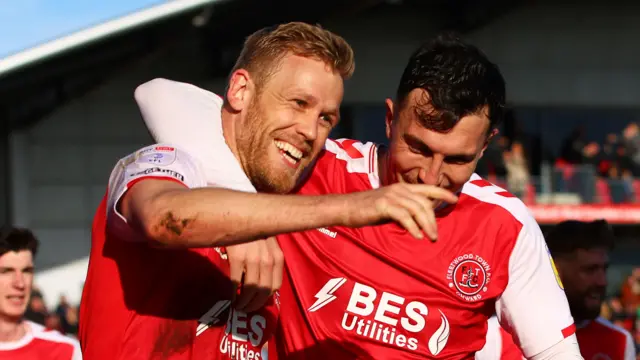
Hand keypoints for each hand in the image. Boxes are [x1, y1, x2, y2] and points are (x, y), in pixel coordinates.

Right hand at [226, 237, 283, 312]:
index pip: (275, 286)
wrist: (239, 212)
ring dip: (243, 301)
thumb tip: (263, 287)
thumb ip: (269, 262)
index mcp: (277, 257)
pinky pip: (235, 281)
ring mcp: (253, 257)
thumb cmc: (254, 231)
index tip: (257, 304)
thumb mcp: (268, 245)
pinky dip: (233, 292)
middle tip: (245, 309)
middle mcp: (267, 259)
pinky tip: (230, 296)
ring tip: (238, 305)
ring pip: (250, 288)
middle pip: (263, 290)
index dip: (266, 299)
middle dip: (254, 304)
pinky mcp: (237, 256)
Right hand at [343, 183, 457, 240]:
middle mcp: (399, 189)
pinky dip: (413, 227)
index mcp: (402, 187)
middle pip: (424, 203)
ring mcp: (391, 196)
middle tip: (435, 235)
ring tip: (430, 238)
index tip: (455, 200)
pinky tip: (416, 236)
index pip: (427, 188)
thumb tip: (419, 221)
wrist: (346, 208)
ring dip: (426, 225)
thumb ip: (404, 210)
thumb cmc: (367, 210)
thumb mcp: (389, 207)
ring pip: (417, 209)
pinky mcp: (383, 205)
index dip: (442, 193)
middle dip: (433, 220)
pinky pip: (404, 216)